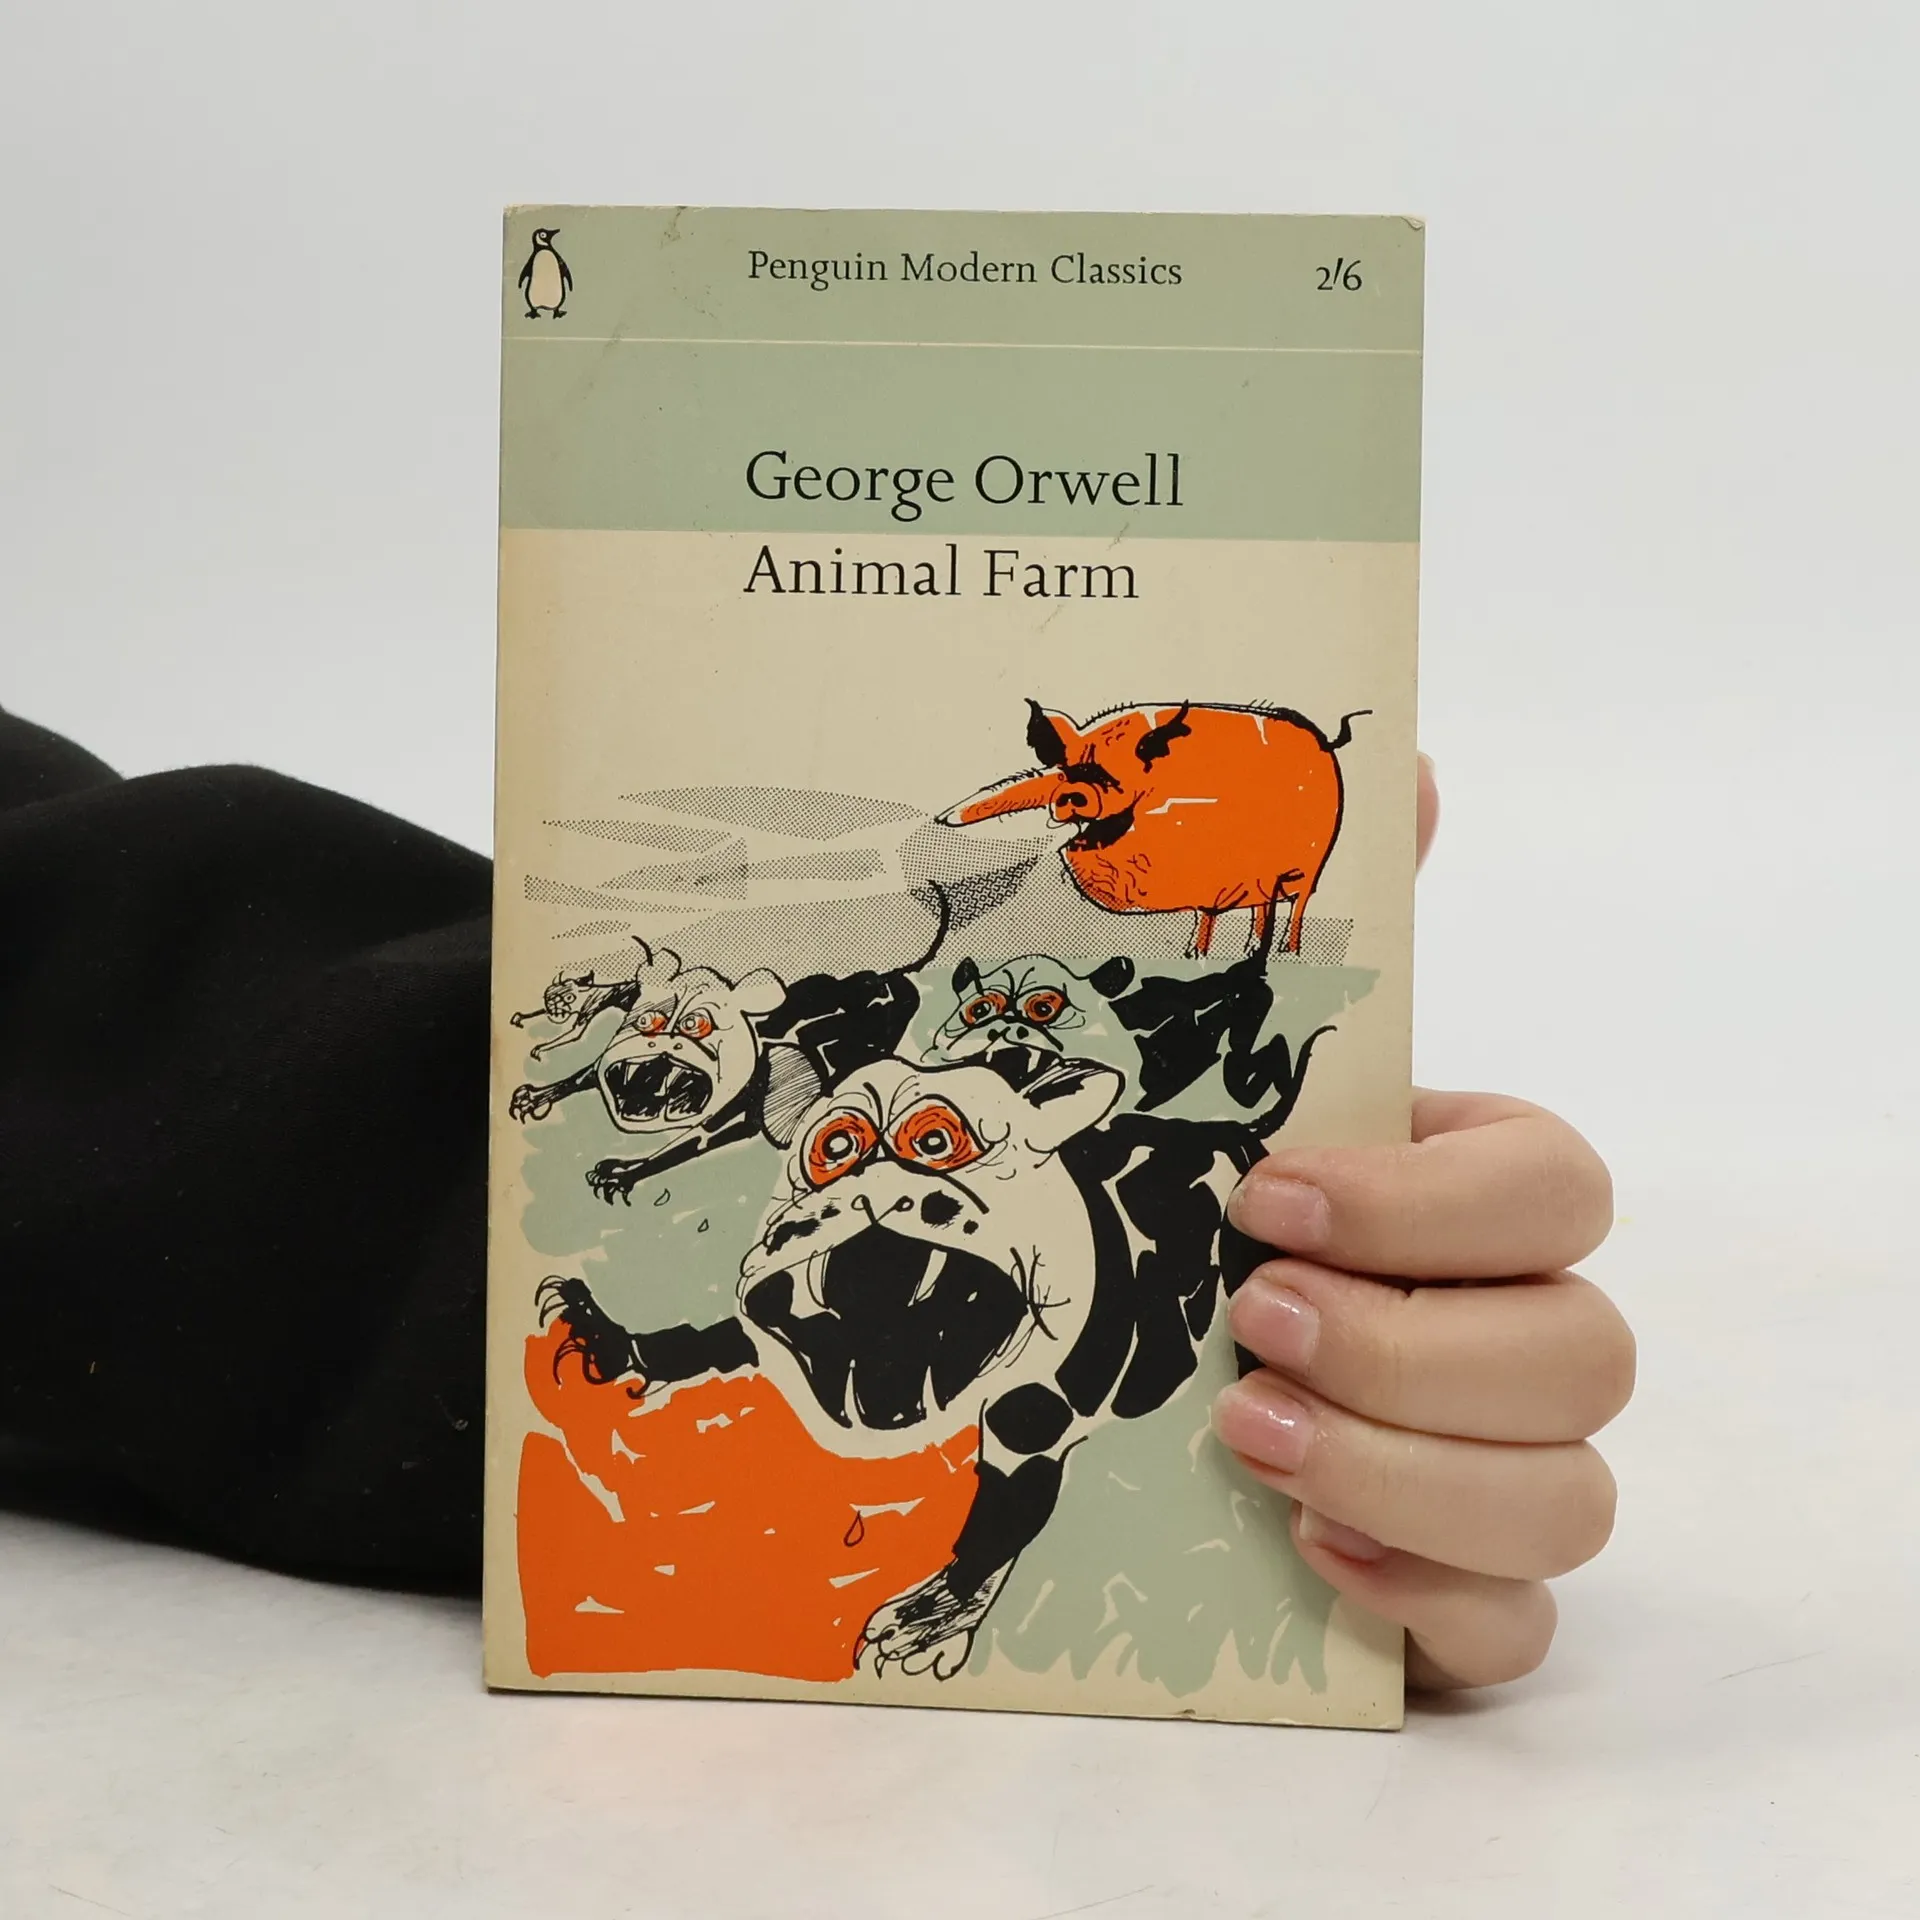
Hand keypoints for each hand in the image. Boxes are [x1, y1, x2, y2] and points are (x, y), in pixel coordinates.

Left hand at [1211, 756, 1633, 1690]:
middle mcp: (1524, 1326)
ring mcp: (1507, 1465)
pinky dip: (1425, 1595)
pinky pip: (1516, 1623)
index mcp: (1482, 1193)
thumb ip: (1335, 915)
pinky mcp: (1463, 1587)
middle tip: (1249, 1322)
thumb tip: (1413, 757)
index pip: (1556, 1187)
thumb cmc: (1216, 1207)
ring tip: (1245, 1434)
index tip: (1265, 1195)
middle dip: (1411, 1345)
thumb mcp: (1242, 1061)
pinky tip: (1306, 1552)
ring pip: (1570, 1497)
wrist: (1149, 1371)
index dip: (1428, 1201)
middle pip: (1587, 1354)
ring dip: (1407, 1470)